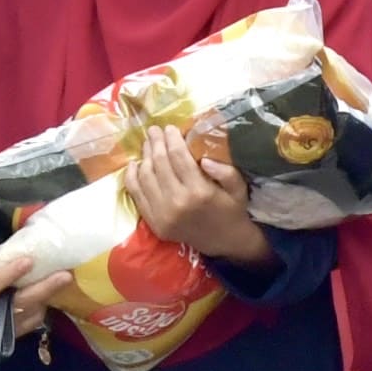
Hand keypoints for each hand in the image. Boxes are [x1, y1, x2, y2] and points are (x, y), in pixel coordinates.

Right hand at [0, 212, 76, 336]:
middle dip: (42, 289)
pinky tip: (60, 288)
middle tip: (63, 274)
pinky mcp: (21, 329)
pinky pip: (38, 317)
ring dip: (50, 295)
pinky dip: (49, 303)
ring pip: (33, 310)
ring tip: (67, 277)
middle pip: (20, 302)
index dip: (9, 275)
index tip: (27, 260)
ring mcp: (7, 323)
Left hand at [132, 126, 268, 262]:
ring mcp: (162, 215)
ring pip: (146, 177)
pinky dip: (132, 177)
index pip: (178, 157)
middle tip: (154, 130)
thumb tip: (205, 159)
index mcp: (199, 192)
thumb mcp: (239, 188)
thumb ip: (226, 172)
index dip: (171, 139)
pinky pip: (136, 195)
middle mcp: (178, 203)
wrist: (224, 242)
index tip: (169, 128)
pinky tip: (134, 164)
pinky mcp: (154, 223)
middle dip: (156, 143)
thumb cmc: (232, 210)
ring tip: (147, 144)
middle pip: (159, 163)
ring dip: (144, 156)